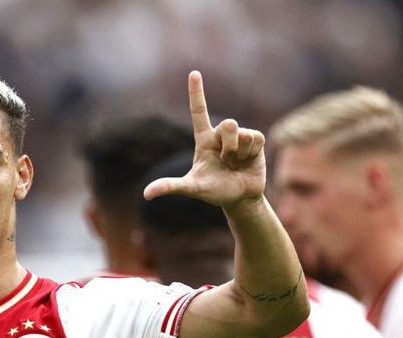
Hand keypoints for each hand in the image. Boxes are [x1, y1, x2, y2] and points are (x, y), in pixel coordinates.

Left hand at [143, 71, 265, 208]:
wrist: (239, 198)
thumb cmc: (214, 191)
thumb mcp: (192, 188)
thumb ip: (171, 186)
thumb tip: (146, 194)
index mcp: (204, 139)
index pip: (199, 111)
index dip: (197, 92)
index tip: (194, 73)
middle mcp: (220, 134)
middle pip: (228, 124)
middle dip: (229, 145)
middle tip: (227, 161)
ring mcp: (239, 136)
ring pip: (242, 132)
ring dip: (240, 152)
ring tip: (237, 163)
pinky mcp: (256, 141)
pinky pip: (256, 138)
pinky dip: (251, 153)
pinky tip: (248, 161)